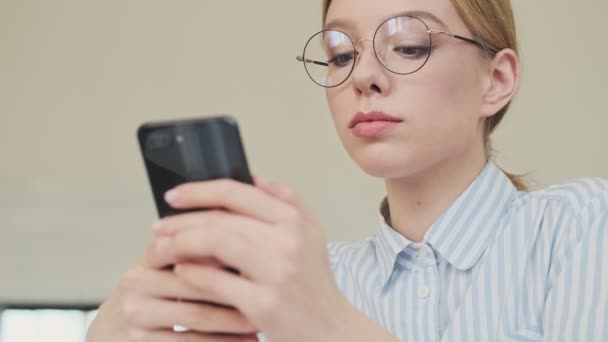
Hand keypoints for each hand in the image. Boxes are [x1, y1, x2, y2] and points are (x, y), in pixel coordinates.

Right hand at [86, 237, 258, 340]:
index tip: (259, 254)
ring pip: (195, 313)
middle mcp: (138, 280)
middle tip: (270, 288)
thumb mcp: (182, 266)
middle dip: (236, 284)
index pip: (188, 243)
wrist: (122, 331)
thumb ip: (210, 248)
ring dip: (234, 318)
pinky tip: (247, 340)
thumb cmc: (168, 293)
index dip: (225, 249)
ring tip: (263, 318)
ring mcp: (137, 312)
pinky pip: (187, 341)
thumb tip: (256, 232)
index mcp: (154, 253)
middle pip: (195, 278)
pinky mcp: (141, 339)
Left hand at [153, 177, 350, 341]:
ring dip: (182, 243)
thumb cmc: (315, 284)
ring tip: (163, 247)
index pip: (237, 192)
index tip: (175, 196)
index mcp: (294, 220)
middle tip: (159, 226)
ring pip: (216, 243)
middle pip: (221, 218)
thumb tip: (253, 177)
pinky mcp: (264, 303)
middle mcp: (287, 241)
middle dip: (181, 220)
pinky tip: (181, 272)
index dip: (199, 190)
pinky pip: (217, 282)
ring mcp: (276, 272)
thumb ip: (287, 200)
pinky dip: (193, 275)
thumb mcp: (313, 232)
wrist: (331, 330)